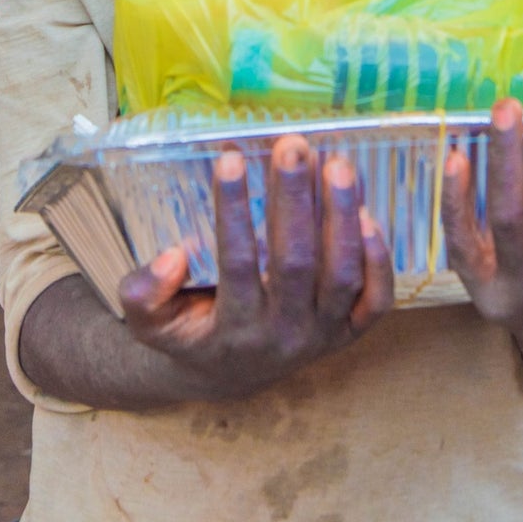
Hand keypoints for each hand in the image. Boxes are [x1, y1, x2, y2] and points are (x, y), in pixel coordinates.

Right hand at [118, 135, 393, 400]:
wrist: (230, 376)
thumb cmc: (189, 333)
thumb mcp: (150, 323)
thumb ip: (144, 294)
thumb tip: (173, 256)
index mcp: (233, 332)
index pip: (236, 264)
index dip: (233, 211)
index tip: (231, 158)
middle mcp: (282, 336)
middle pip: (295, 263)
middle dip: (294, 198)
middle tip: (292, 145)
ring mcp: (322, 336)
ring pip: (341, 276)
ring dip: (341, 215)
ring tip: (337, 163)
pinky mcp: (351, 333)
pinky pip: (375, 301)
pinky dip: (378, 261)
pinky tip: (369, 214)